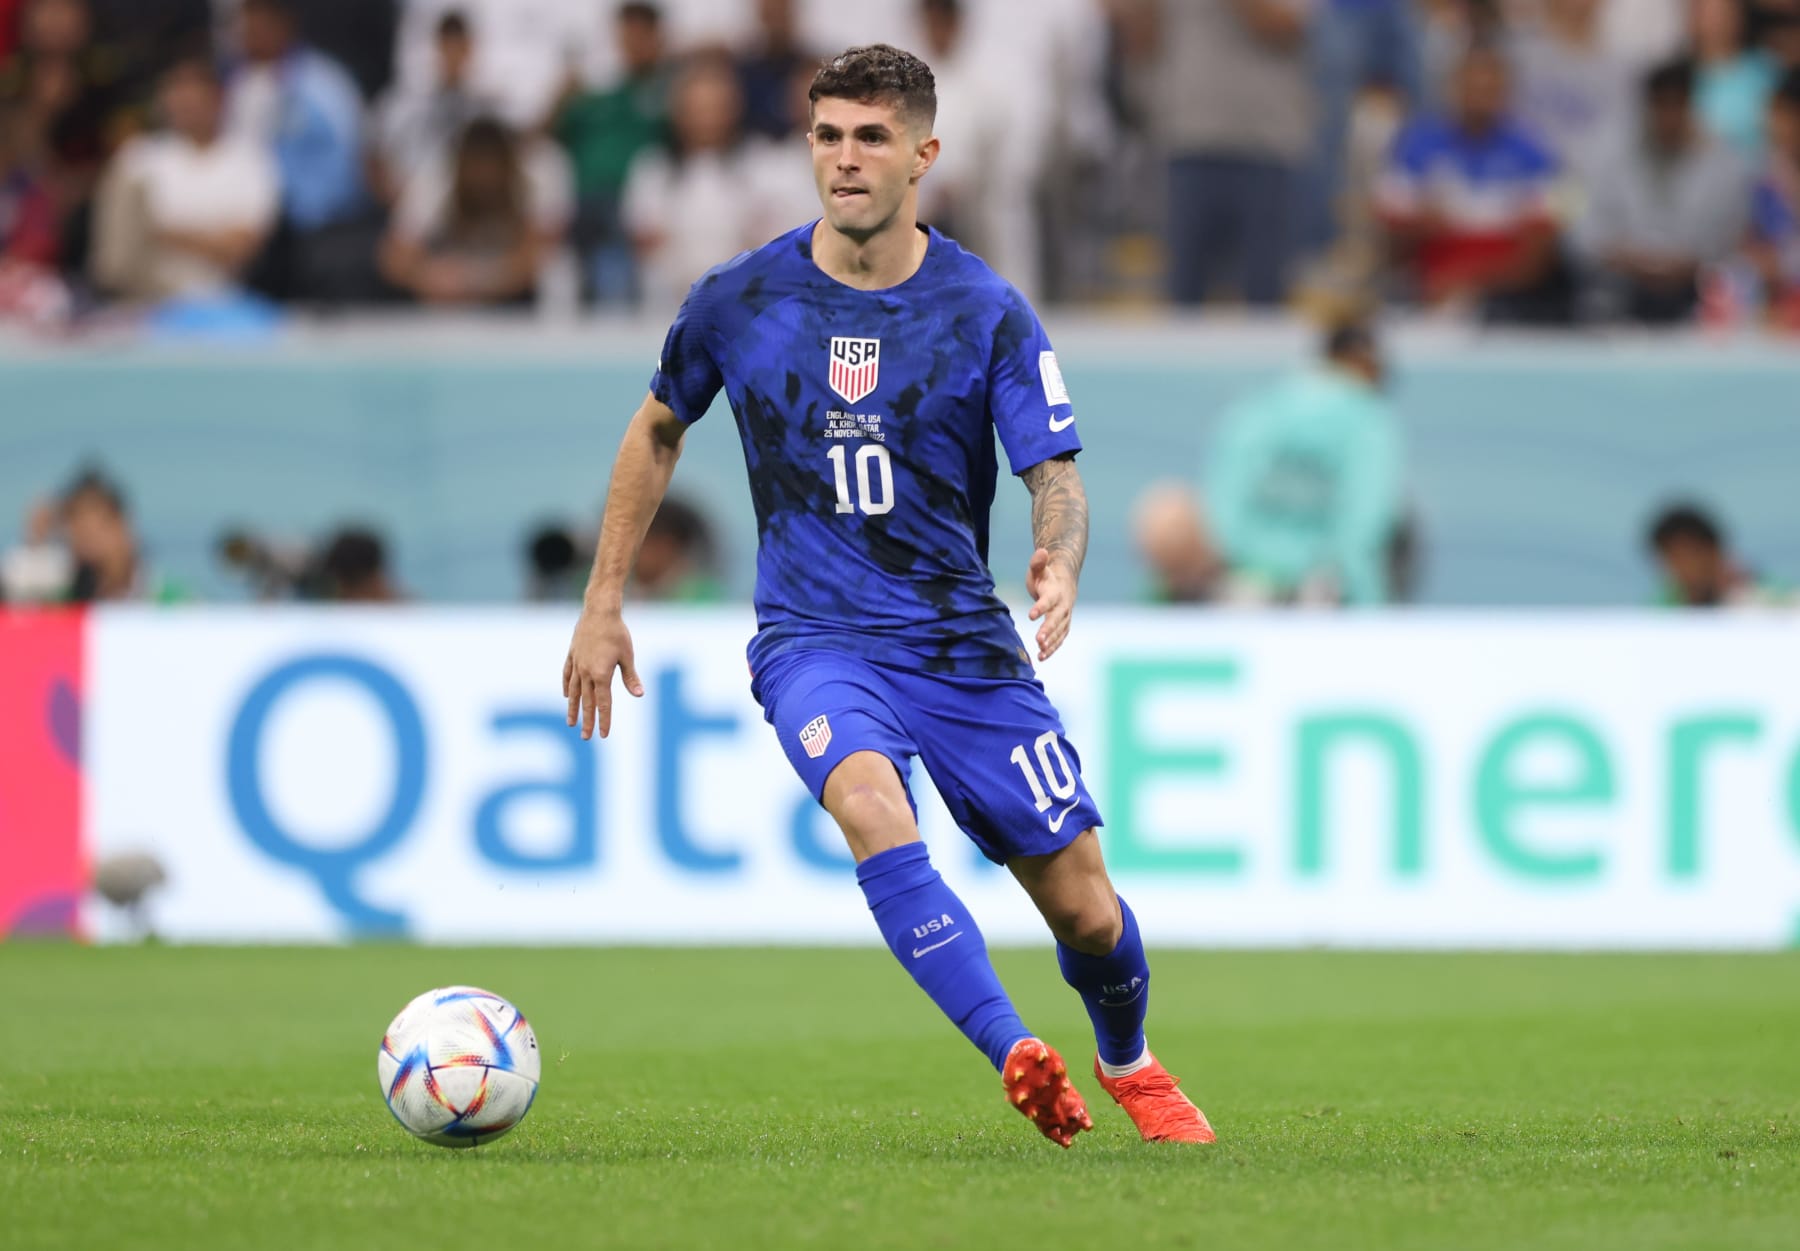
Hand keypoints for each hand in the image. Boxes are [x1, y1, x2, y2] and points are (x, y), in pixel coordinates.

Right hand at [563, 607, 642, 739]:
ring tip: (571, 722)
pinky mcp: (572, 654)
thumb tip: (639, 695)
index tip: (603, 735)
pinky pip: (567, 675)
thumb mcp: (627, 656)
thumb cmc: (617, 633)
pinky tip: (565, 695)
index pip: (603, 704)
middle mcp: (586, 673)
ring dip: (573, 708)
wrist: (599, 610)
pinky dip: (566, 686)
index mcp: (601, 675)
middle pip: (586, 702)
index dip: (604, 720)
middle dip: (587, 721)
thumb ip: (630, 677)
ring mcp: (577, 664)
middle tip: (586, 737)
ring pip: (573, 691)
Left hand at [1026, 548, 1076, 661]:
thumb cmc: (1046, 576)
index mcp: (1055, 592)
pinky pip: (1059, 639)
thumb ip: (1038, 562)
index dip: (1040, 607)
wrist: (1064, 582)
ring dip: (1050, 643)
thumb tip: (1042, 550)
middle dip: (1048, 630)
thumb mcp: (1039, 567)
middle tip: (1038, 640)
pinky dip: (1052, 648)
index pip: (1048, 601)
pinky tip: (1042, 657)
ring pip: (1059, 632)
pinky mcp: (1063, 626)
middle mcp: (1063, 606)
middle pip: (1056, 619)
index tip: (1031, 615)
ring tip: (1040, 652)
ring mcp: (1065, 617)